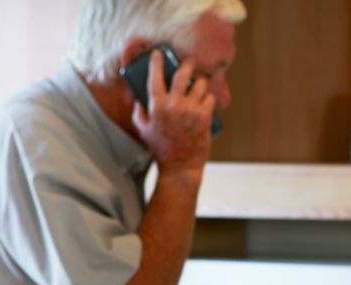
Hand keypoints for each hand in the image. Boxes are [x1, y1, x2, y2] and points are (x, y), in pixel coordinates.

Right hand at [132, 49, 213, 178]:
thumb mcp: (142, 128)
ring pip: (200, 85)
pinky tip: (206, 99)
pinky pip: (210, 98)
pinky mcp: (205, 117)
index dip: (156, 62)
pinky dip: (208, 96)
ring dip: (200, 82)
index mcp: (156, 105)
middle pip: (182, 75)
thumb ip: (140, 110)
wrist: (180, 165)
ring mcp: (191, 110)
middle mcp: (174, 105)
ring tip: (198, 85)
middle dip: (186, 64)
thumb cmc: (160, 147)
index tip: (158, 53)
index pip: (155, 77)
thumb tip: (140, 97)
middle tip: (188, 61)